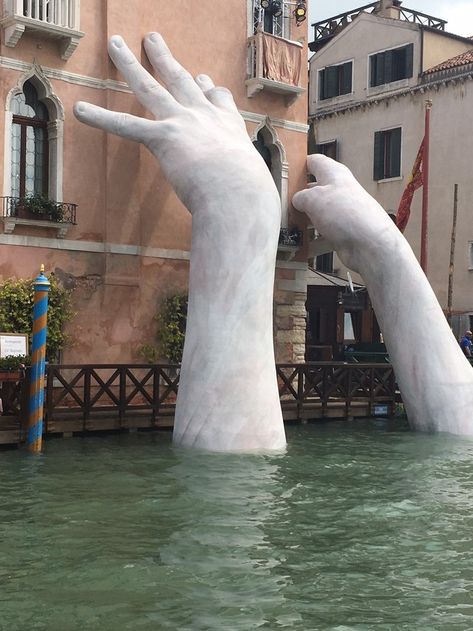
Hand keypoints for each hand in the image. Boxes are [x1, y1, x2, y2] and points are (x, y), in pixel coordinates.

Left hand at [74, 33, 278, 218]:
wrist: (241, 196)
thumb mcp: (254, 182)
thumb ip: (246, 184)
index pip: (217, 99)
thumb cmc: (251, 198)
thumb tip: (253, 209)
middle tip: (152, 40)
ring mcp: (183, 123)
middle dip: (165, 58)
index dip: (207, 89)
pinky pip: (126, 125)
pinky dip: (100, 118)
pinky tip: (80, 109)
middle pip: (181, 80)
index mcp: (228, 127)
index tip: (203, 80)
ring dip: (129, 64)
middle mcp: (205, 116)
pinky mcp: (164, 138)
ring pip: (150, 87)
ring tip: (115, 44)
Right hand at [292, 154, 398, 272]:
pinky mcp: (342, 232)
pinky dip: (311, 240)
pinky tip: (298, 246)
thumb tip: (297, 200)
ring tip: (285, 225)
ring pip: (317, 213)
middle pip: (315, 189)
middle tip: (280, 203)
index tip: (285, 172)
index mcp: (334, 174)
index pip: (315, 162)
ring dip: (303, 220)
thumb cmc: (343, 212)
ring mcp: (341, 212)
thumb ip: (300, 197)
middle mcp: (339, 191)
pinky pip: (322, 234)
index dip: (300, 165)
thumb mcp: (313, 198)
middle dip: (298, 196)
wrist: (369, 244)